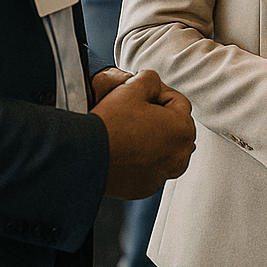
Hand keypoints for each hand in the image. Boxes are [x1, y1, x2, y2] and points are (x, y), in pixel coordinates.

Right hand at [94, 69, 195, 199]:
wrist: (84, 156)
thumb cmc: (110, 123)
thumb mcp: (133, 87)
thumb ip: (151, 78)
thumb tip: (153, 84)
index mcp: (183, 130)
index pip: (178, 102)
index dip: (157, 93)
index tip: (139, 95)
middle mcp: (180, 156)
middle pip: (174, 127)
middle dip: (158, 117)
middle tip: (133, 111)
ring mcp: (163, 175)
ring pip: (164, 149)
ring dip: (152, 139)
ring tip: (128, 131)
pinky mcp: (146, 188)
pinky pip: (150, 168)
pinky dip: (142, 159)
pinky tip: (124, 150)